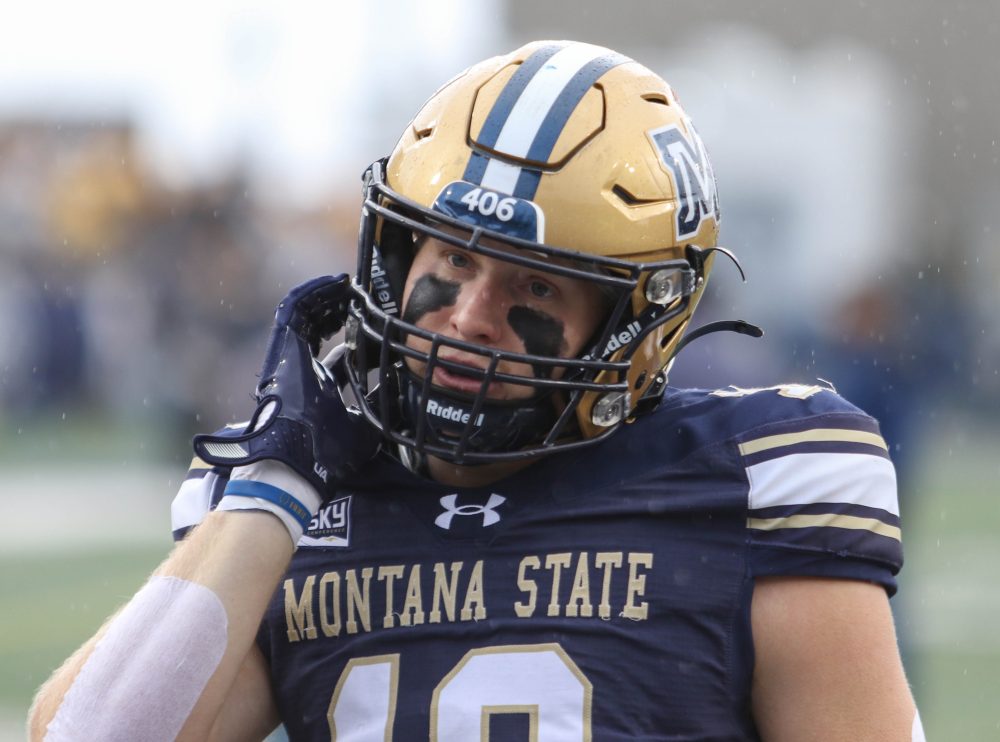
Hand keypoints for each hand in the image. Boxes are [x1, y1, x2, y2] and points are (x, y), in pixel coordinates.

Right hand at [193, 275, 380, 497]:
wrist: (297, 460)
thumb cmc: (327, 452)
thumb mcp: (365, 426)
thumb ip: (380, 405)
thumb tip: (402, 385)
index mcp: (318, 388)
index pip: (335, 356)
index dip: (354, 340)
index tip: (374, 329)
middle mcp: (301, 368)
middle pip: (319, 328)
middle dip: (340, 311)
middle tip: (362, 298)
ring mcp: (290, 356)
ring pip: (306, 314)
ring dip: (329, 297)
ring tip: (351, 285)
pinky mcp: (284, 346)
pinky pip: (294, 308)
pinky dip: (314, 292)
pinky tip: (337, 283)